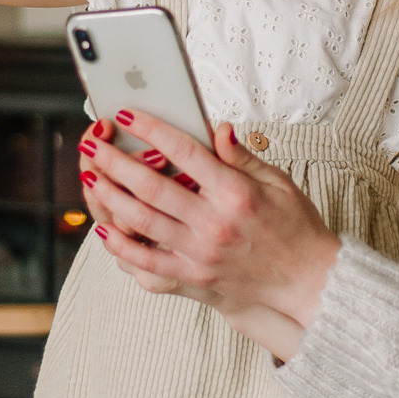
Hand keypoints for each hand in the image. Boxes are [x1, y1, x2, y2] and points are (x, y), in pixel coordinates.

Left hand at [78, 111, 341, 361]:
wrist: (308, 282)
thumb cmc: (295, 228)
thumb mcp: (278, 182)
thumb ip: (241, 156)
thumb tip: (217, 128)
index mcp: (235, 193)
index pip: (184, 152)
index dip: (151, 130)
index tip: (128, 115)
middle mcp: (213, 223)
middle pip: (152, 186)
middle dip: (116, 162)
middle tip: (93, 144)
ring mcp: (200, 253)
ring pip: (142, 222)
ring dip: (110, 198)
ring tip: (90, 177)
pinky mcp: (194, 278)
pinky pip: (148, 263)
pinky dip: (123, 246)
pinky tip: (105, 227)